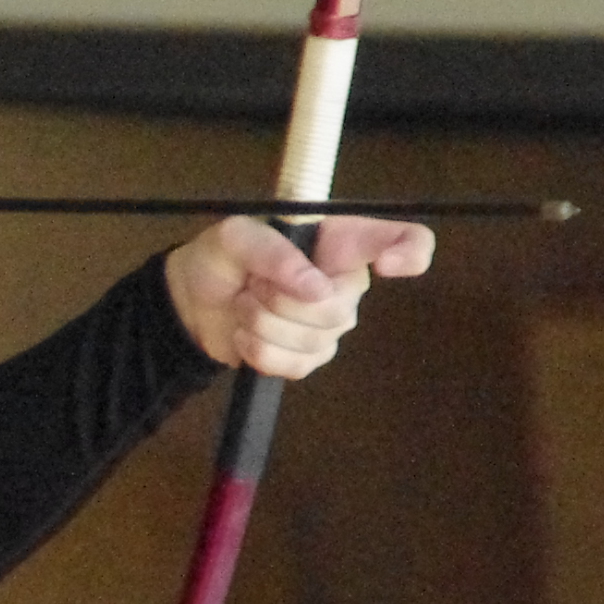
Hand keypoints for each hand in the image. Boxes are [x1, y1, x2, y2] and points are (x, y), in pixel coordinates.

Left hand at [162, 212, 432, 377]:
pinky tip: (245, 333)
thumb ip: (272, 252)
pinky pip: (296, 366)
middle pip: (340, 308)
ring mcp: (330, 325)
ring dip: (263, 323)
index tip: (385, 263)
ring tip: (245, 303)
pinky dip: (259, 351)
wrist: (193, 299)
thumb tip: (316, 289)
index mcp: (343, 241)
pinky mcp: (308, 357)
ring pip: (314, 340)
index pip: (408, 242)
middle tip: (253, 284)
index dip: (410, 252)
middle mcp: (346, 283)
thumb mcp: (235, 237)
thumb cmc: (223, 256)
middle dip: (281, 301)